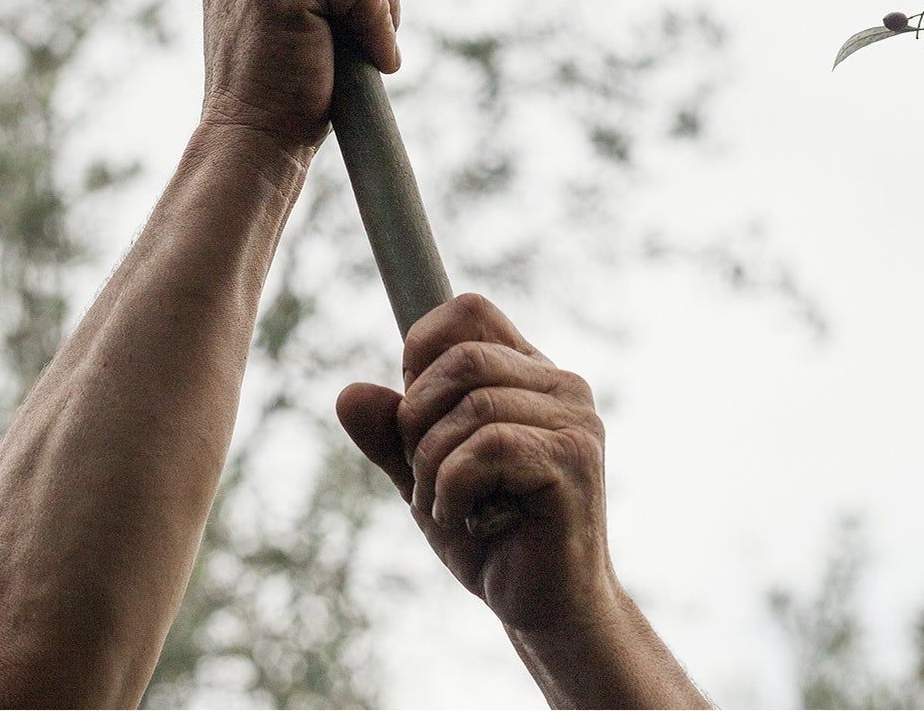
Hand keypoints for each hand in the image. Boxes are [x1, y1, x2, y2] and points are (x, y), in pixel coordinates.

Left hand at [337, 293, 622, 636]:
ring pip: (471, 404)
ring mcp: (575, 420)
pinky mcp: (574, 460)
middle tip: (422, 474)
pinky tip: (462, 519)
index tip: (414, 412)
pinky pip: (487, 446)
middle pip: (461, 357)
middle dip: (417, 419)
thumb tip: (348, 394)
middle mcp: (561, 385)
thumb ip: (389, 432)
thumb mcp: (423, 474)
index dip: (422, 350)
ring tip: (442, 505)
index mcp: (528, 372)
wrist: (547, 611)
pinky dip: (452, 486)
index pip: (469, 311)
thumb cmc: (490, 536)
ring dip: (432, 464)